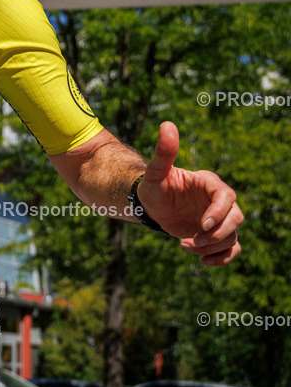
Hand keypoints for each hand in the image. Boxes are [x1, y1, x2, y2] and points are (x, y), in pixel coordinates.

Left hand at [138, 121, 242, 265]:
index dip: (218, 212)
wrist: (151, 205)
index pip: (226, 197)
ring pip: (232, 236)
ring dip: (212, 247)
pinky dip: (223, 258)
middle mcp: (218, 201)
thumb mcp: (155, 172)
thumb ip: (164, 151)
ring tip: (184, 246)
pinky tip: (203, 263)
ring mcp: (219, 219)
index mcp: (209, 184)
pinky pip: (232, 248)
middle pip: (236, 219)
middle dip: (216, 234)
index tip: (202, 224)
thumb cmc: (153, 186)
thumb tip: (167, 124)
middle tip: (190, 240)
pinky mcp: (216, 235)